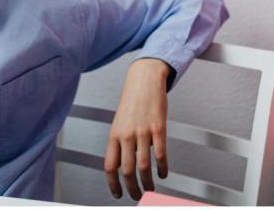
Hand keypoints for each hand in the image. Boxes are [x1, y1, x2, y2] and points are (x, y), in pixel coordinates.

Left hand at [104, 58, 169, 199]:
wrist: (144, 79)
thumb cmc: (133, 100)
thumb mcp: (120, 122)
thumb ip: (120, 142)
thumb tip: (122, 164)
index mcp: (115, 134)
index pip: (110, 166)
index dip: (113, 184)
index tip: (118, 193)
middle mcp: (127, 134)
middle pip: (127, 170)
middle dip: (132, 188)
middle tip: (137, 195)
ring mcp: (143, 132)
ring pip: (144, 166)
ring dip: (148, 182)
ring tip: (150, 188)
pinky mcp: (158, 128)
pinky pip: (160, 155)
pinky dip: (162, 168)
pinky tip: (163, 173)